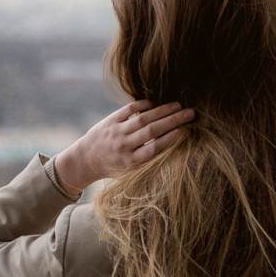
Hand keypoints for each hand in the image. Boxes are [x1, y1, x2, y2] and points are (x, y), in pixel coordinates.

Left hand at [54, 100, 195, 192]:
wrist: (85, 160)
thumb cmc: (113, 168)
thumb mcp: (129, 173)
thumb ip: (146, 162)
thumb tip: (171, 147)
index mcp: (130, 162)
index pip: (154, 149)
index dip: (170, 139)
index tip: (185, 131)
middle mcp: (124, 146)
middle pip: (152, 131)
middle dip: (173, 120)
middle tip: (190, 113)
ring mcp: (116, 132)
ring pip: (143, 118)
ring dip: (163, 110)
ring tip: (178, 105)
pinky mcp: (110, 120)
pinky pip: (129, 109)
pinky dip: (143, 105)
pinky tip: (156, 103)